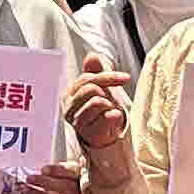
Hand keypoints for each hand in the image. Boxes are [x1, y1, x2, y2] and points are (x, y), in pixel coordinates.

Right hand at [62, 64, 138, 184]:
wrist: (106, 137)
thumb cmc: (101, 112)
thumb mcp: (100, 89)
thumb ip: (94, 72)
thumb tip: (91, 56)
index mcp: (69, 95)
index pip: (88, 78)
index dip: (109, 76)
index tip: (125, 78)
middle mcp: (68, 109)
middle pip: (92, 88)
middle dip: (108, 93)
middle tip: (111, 102)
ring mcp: (76, 122)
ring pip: (99, 101)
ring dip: (110, 106)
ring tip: (109, 113)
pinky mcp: (89, 133)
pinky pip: (108, 116)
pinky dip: (116, 116)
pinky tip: (112, 122)